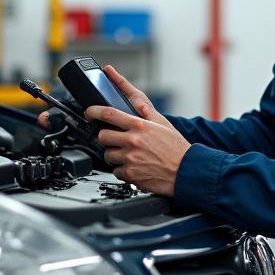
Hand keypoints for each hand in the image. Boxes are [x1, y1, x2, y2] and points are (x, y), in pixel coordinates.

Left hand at [87, 65, 189, 195]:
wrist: (186, 171)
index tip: (89, 112)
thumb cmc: (176, 148)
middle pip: (102, 136)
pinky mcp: (130, 174)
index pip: (108, 113)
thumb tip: (135, 100)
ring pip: (108, 155)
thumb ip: (146, 111)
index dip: (93, 111)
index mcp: (139, 126)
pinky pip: (116, 171)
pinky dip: (123, 170)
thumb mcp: (163, 124)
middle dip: (106, 138)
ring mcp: (130, 158)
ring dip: (115, 155)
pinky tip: (134, 167)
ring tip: (130, 156)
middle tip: (115, 140)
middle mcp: (132, 141)